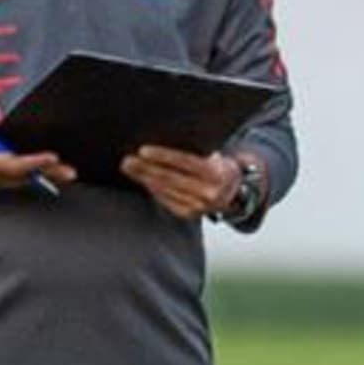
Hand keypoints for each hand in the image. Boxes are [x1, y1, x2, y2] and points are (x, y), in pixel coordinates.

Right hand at [0, 104, 75, 190]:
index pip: (9, 163)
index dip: (32, 162)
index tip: (50, 157)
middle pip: (21, 176)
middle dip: (47, 174)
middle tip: (70, 172)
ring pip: (19, 181)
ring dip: (42, 177)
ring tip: (66, 173)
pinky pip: (12, 182)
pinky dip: (30, 178)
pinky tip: (47, 174)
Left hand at [120, 147, 241, 218]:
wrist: (236, 194)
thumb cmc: (222, 169)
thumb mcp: (218, 157)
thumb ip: (198, 153)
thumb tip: (165, 149)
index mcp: (216, 174)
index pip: (184, 162)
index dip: (163, 156)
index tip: (143, 150)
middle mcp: (208, 192)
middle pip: (170, 178)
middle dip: (146, 169)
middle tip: (127, 161)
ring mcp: (198, 207)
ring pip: (165, 190)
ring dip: (145, 179)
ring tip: (130, 169)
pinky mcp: (189, 215)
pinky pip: (166, 200)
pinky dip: (154, 190)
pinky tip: (144, 181)